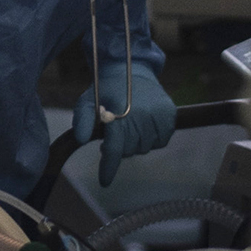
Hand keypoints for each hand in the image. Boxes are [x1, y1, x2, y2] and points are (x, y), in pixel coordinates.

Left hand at [76, 63, 174, 185]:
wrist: (132, 68)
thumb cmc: (106, 89)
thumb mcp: (87, 101)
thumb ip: (82, 121)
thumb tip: (81, 140)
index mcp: (119, 113)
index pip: (115, 148)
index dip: (109, 167)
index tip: (104, 182)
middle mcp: (141, 115)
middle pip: (129, 151)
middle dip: (120, 147)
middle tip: (116, 133)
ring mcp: (158, 115)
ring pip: (145, 148)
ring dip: (136, 143)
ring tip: (130, 126)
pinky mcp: (169, 115)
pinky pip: (161, 141)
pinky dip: (152, 139)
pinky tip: (144, 126)